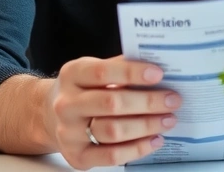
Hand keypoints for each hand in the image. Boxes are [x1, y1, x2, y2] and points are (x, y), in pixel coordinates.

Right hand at [46, 55, 179, 169]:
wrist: (51, 115)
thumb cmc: (82, 90)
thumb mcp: (91, 71)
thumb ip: (118, 68)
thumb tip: (155, 68)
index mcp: (71, 75)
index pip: (102, 72)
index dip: (131, 73)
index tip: (158, 73)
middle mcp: (66, 103)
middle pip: (111, 103)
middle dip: (147, 102)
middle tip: (173, 100)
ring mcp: (69, 132)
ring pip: (113, 131)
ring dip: (146, 126)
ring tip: (168, 120)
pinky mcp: (77, 156)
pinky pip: (111, 156)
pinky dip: (137, 149)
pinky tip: (155, 140)